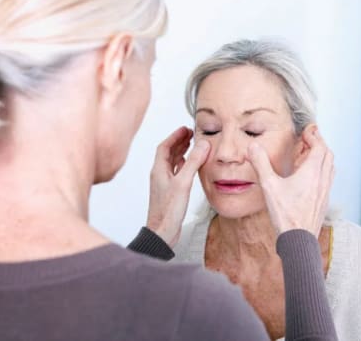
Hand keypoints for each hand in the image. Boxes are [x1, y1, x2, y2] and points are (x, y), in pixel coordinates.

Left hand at [147, 127, 209, 246]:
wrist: (162, 232)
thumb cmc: (167, 211)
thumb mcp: (183, 183)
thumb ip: (193, 163)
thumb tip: (202, 145)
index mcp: (158, 170)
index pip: (164, 147)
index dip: (175, 136)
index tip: (185, 129)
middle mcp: (160, 175)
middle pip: (168, 153)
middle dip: (179, 142)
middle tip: (190, 134)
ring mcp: (165, 184)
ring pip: (173, 163)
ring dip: (182, 152)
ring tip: (192, 145)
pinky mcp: (171, 192)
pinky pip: (176, 173)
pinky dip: (183, 165)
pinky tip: (189, 166)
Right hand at [247, 128, 334, 236]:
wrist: (299, 241)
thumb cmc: (286, 215)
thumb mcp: (269, 186)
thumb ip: (261, 164)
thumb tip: (253, 147)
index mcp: (312, 172)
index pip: (320, 147)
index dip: (314, 136)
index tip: (307, 130)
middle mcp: (322, 180)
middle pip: (327, 155)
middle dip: (319, 144)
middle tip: (309, 139)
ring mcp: (325, 192)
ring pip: (329, 168)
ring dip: (322, 157)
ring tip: (310, 155)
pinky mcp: (323, 202)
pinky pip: (327, 180)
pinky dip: (322, 171)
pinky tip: (311, 178)